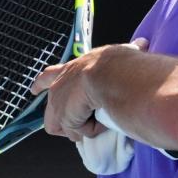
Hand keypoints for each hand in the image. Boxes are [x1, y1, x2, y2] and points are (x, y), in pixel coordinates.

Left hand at [31, 39, 147, 141]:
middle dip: (61, 118)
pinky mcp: (63, 118)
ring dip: (83, 126)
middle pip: (51, 107)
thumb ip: (129, 51)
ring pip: (64, 125)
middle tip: (79, 121)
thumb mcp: (120, 54)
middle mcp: (60, 84)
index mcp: (71, 68)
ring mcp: (58, 102)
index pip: (50, 74)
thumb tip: (142, 44)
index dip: (41, 83)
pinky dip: (92, 130)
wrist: (111, 73)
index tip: (34, 89)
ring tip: (101, 118)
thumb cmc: (120, 63)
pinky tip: (102, 121)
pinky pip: (78, 132)